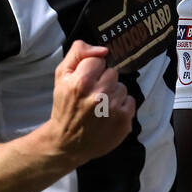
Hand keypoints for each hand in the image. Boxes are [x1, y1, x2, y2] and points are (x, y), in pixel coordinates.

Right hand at [47, 40, 134, 167]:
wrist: (67, 142)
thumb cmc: (64, 106)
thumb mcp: (61, 76)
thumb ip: (78, 53)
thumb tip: (103, 49)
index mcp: (82, 82)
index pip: (99, 60)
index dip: (92, 69)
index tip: (86, 80)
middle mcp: (99, 95)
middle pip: (113, 72)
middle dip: (103, 80)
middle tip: (92, 94)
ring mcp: (114, 109)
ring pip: (122, 86)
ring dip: (113, 93)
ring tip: (100, 105)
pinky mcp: (124, 121)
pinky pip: (130, 101)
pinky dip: (121, 106)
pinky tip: (108, 113)